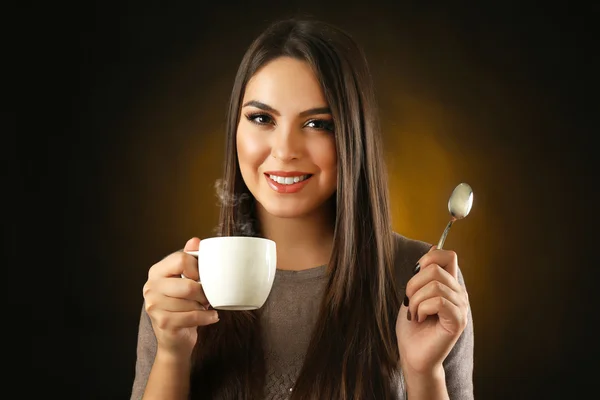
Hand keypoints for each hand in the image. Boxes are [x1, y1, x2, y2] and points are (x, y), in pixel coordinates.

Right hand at [143, 237, 218, 358]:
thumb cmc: (183, 305)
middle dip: (204, 292)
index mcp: (157, 271)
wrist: (175, 338)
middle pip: (188, 284)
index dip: (198, 268)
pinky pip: (193, 316)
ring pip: (191, 302)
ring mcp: (154, 306)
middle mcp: (151, 287)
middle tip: (207, 297)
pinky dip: (207, 317)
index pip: (181, 260)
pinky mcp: (163, 322)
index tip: (203, 277)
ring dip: (204, 306)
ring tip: (204, 306)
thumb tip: (195, 240)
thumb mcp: (186, 279)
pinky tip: (211, 316)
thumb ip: (190, 259)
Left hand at [396, 246, 469, 374]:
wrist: (412, 355)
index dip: (428, 259)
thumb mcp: (413, 293)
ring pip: (435, 285)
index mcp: (449, 285)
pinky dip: (422, 309)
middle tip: (410, 303)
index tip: (415, 278)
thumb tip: (434, 246)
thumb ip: (423, 274)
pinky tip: (419, 319)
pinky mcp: (458, 321)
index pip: (448, 255)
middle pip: (435, 268)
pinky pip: (438, 301)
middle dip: (413, 284)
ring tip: (415, 314)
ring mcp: (461, 307)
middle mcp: (458, 293)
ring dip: (416, 300)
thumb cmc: (411, 327)